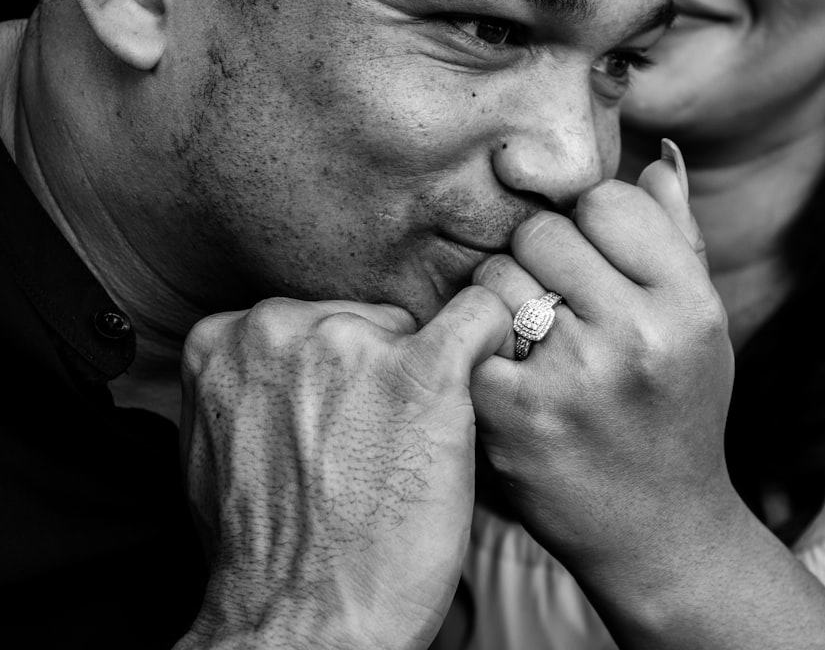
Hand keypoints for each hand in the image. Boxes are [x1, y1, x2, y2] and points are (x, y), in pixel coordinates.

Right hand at [175, 291, 508, 649]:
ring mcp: (350, 344)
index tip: (349, 414)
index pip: (308, 324)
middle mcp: (280, 326)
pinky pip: (481, 316)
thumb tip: (287, 369)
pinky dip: (495, 334)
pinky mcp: (422, 373)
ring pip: (415, 329)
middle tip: (378, 445)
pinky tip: (494, 364)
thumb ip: (252, 386)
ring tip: (409, 450)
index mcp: (223, 338)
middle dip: (377, 373)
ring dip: (423, 379)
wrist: (303, 620)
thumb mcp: (219, 448)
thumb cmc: (264, 553)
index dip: (336, 374)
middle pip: (362, 323)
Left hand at [470, 151, 734, 584]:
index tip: (590, 262)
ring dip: (501, 301)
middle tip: (554, 303)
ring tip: (530, 340)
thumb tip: (656, 153)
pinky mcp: (516, 415)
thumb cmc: (677, 413)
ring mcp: (574, 377)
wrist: (657, 532)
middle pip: (542, 230)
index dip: (588, 225)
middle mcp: (638, 335)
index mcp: (690, 304)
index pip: (607, 200)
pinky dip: (475, 349)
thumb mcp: (701, 327)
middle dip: (539, 259)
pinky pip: (466, 334)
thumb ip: (677, 238)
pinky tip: (504, 375)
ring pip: (495, 275)